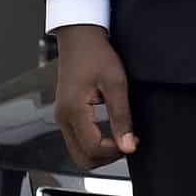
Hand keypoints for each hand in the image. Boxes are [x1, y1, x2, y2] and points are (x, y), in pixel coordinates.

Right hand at [53, 25, 137, 169]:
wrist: (80, 37)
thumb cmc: (96, 54)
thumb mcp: (116, 83)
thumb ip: (122, 117)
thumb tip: (128, 145)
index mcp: (73, 111)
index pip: (93, 149)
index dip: (116, 151)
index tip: (134, 142)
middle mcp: (63, 118)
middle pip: (82, 158)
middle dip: (107, 157)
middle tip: (128, 143)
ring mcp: (62, 117)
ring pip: (78, 152)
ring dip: (101, 151)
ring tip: (122, 136)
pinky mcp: (65, 114)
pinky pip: (77, 140)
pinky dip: (94, 143)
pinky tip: (111, 131)